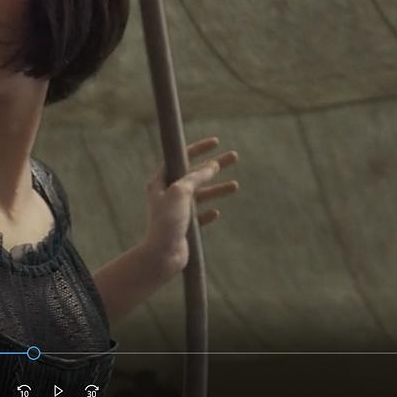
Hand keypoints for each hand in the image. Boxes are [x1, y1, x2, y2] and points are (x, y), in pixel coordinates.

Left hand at [143, 137, 238, 273]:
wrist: (162, 255)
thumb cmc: (168, 220)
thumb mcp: (182, 191)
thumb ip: (197, 176)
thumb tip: (212, 164)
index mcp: (160, 182)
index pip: (180, 158)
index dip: (198, 148)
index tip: (216, 142)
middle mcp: (165, 195)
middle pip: (194, 175)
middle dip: (214, 166)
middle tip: (235, 157)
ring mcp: (174, 212)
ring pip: (199, 196)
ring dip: (216, 189)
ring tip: (236, 186)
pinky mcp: (182, 228)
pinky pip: (197, 217)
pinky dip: (207, 213)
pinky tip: (216, 213)